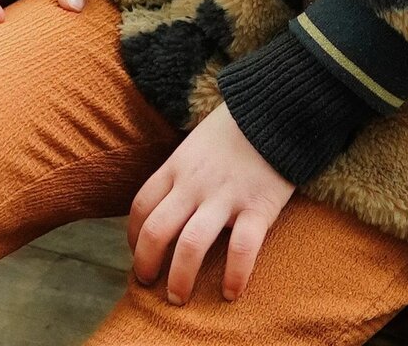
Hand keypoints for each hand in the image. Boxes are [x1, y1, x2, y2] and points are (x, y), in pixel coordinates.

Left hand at [128, 102, 293, 305]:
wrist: (272, 109)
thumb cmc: (232, 130)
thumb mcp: (194, 145)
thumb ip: (181, 173)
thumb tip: (170, 204)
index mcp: (176, 167)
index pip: (142, 206)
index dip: (134, 236)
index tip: (138, 254)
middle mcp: (193, 184)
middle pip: (157, 230)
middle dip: (147, 263)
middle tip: (148, 286)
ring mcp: (224, 196)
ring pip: (191, 244)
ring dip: (181, 277)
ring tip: (178, 299)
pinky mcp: (257, 207)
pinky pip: (242, 248)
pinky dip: (235, 275)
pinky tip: (232, 294)